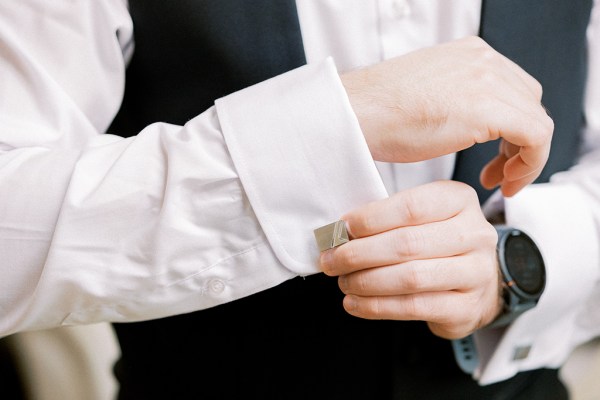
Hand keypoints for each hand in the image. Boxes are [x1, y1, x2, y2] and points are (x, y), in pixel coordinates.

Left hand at [319, 180, 501, 338]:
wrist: (478, 282)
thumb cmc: (437, 243)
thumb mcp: (422, 217)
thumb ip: (387, 218)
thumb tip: (340, 232)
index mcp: (459, 200)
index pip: (411, 206)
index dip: (370, 219)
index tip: (341, 229)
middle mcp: (475, 234)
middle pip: (407, 244)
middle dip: (359, 254)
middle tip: (332, 261)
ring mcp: (476, 273)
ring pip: (411, 278)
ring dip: (366, 282)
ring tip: (343, 282)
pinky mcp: (467, 308)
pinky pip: (414, 307)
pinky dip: (377, 307)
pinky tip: (355, 303)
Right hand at [341, 36, 552, 196]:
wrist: (354, 113)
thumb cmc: (377, 113)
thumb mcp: (427, 94)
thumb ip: (456, 97)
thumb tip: (470, 120)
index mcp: (469, 53)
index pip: (513, 89)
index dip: (512, 128)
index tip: (498, 156)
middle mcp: (484, 59)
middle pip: (528, 103)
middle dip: (520, 142)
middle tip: (499, 171)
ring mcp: (487, 79)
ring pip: (536, 122)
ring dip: (525, 157)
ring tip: (500, 180)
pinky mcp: (488, 108)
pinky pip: (536, 137)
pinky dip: (529, 163)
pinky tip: (505, 181)